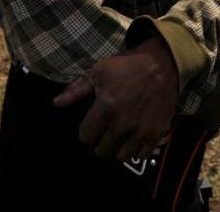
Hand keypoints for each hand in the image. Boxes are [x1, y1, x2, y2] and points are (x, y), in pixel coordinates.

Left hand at [53, 35, 178, 161]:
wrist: (162, 63)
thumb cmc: (127, 66)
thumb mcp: (99, 71)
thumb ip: (77, 90)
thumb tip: (57, 103)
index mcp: (106, 108)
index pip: (86, 137)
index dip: (86, 132)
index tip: (91, 126)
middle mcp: (123, 124)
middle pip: (102, 151)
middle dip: (99, 143)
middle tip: (104, 131)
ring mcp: (141, 130)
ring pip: (121, 157)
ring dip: (116, 149)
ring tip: (117, 137)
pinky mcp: (157, 133)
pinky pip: (141, 155)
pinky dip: (135, 150)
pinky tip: (133, 138)